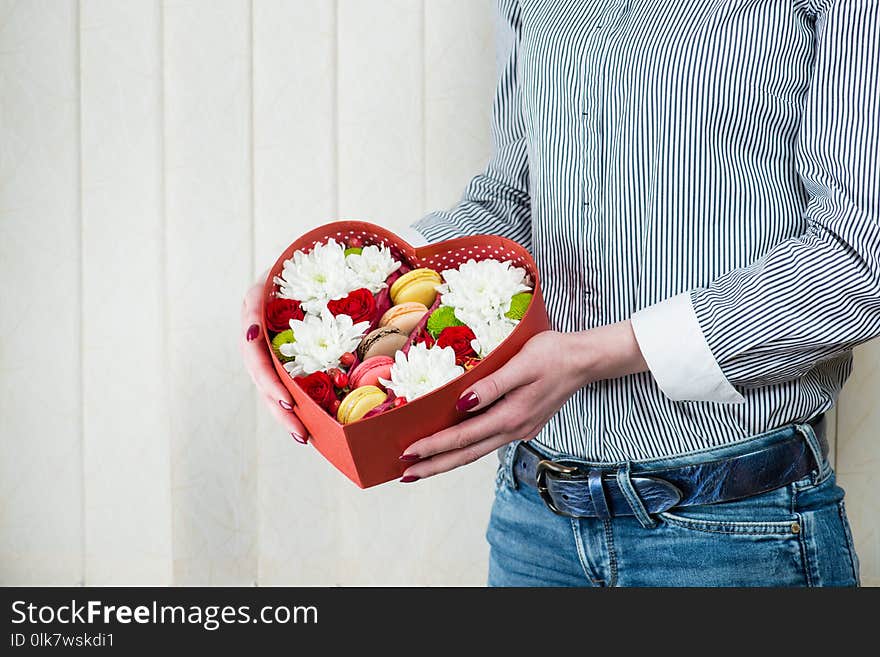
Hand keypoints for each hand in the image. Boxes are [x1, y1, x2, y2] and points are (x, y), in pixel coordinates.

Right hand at [240, 275, 309, 443]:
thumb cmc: (302, 259)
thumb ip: (303, 263)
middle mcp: (254, 330)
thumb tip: (322, 264)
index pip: (253, 335)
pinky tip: (306, 431)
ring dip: (283, 413)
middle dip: (274, 396)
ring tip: (302, 435)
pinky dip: (292, 410)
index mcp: (254, 302)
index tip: (279, 386)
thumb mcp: (300, 257)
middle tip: (293, 415)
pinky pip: (280, 388)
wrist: (297, 266)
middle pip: (258, 370)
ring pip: (268, 386)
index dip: (265, 365)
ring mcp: (263, 349)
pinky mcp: (277, 362)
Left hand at [398, 321, 647, 481]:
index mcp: (511, 416)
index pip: (463, 437)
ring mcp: (519, 430)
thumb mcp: (521, 363)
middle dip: (434, 465)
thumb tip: (462, 404)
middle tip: (404, 474)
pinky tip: (453, 448)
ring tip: (422, 467)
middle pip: (466, 454)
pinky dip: (465, 449)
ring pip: (476, 451)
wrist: (585, 359)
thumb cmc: (552, 354)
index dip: (433, 446)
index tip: (407, 453)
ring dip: (448, 460)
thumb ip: (492, 386)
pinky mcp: (523, 423)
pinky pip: (487, 442)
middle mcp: (514, 429)